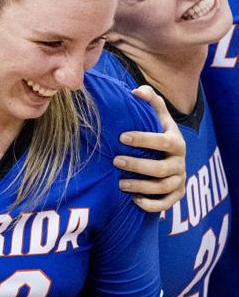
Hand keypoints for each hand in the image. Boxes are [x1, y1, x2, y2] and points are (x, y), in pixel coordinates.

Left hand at [115, 86, 185, 212]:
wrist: (168, 154)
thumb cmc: (157, 132)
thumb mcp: (156, 115)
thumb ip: (150, 100)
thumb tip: (136, 91)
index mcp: (175, 141)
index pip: (163, 140)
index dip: (144, 139)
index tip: (122, 137)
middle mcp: (180, 160)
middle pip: (163, 167)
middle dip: (139, 165)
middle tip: (116, 161)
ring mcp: (179, 179)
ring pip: (163, 187)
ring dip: (141, 186)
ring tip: (120, 183)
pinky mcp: (176, 194)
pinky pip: (166, 204)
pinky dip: (151, 204)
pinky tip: (134, 200)